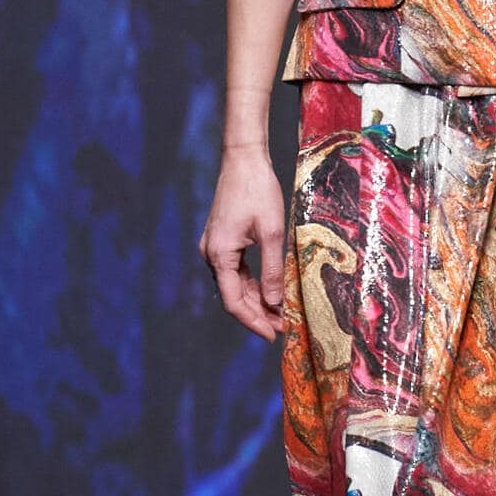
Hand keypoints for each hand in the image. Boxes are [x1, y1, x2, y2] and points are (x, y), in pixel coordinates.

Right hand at [201, 147, 286, 339]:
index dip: (254, 322)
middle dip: (258, 314)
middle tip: (284, 328)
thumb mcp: (272, 232)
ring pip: (234, 285)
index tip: (274, 335)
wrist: (243, 159)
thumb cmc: (258, 191)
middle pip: (233, 296)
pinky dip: (252, 284)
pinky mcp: (222, 241)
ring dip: (256, 301)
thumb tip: (275, 303)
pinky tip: (270, 292)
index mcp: (219, 254)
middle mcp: (211, 254)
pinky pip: (235, 271)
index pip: (234, 301)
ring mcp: (214, 247)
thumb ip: (272, 270)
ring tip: (280, 314)